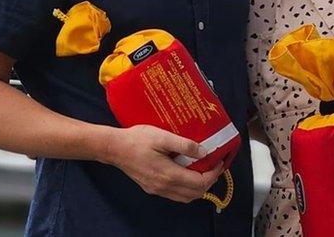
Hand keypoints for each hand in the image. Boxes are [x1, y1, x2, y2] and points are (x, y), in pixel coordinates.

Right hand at [102, 125, 221, 202]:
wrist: (114, 149)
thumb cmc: (137, 140)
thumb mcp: (163, 137)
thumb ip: (185, 145)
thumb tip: (204, 152)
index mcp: (169, 174)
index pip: (199, 183)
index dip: (213, 174)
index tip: (219, 162)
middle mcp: (164, 186)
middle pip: (195, 194)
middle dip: (209, 181)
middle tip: (214, 166)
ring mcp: (157, 190)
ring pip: (185, 197)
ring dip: (198, 187)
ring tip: (204, 171)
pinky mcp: (152, 188)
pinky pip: (176, 195)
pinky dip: (187, 189)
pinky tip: (187, 175)